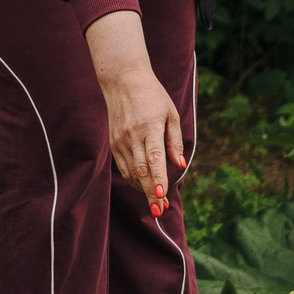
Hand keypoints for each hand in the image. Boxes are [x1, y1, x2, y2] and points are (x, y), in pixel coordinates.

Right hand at [83, 11, 184, 207]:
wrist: (123, 81)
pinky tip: (144, 188)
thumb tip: (179, 165)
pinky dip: (135, 180)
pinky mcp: (114, 144)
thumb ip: (175, 141)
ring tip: (156, 205)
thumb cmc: (153, 96)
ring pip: (131, 173)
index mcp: (149, 126)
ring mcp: (120, 141)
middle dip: (150, 193)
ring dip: (142, 191)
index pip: (153, 157)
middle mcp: (132, 136)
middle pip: (141, 171)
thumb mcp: (171, 114)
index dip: (157, 178)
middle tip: (159, 211)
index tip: (161, 195)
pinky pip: (124, 168)